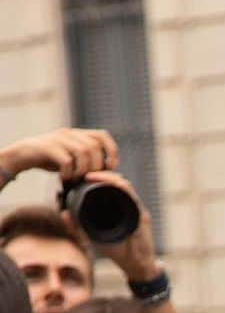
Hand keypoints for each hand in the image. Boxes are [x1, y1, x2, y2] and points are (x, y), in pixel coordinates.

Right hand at [0, 127, 118, 183]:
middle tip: (87, 178)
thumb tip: (109, 174)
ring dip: (82, 170)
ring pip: (83, 152)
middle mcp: (70, 133)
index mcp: (78, 134)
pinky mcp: (48, 147)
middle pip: (94, 147)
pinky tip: (64, 179)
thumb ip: (88, 159)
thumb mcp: (73, 157)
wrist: (24, 155)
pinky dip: (69, 173)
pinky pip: (67, 161)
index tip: (111, 167)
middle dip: (95, 167)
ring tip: (75, 179)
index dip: (111, 151)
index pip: (102, 136)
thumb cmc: (52, 159)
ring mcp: (59, 139)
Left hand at [66, 170, 158, 279]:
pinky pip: (131, 195)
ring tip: (91, 176)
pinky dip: (120, 186)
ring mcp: (136, 208)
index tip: (76, 176)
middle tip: (83, 173)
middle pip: (114, 180)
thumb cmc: (118, 252)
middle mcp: (127, 205)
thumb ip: (79, 228)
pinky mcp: (141, 214)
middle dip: (99, 172)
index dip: (92, 178)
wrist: (138, 266)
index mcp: (116, 207)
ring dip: (107, 176)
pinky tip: (109, 183)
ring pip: (122, 183)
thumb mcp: (94, 239)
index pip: (105, 186)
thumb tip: (63, 213)